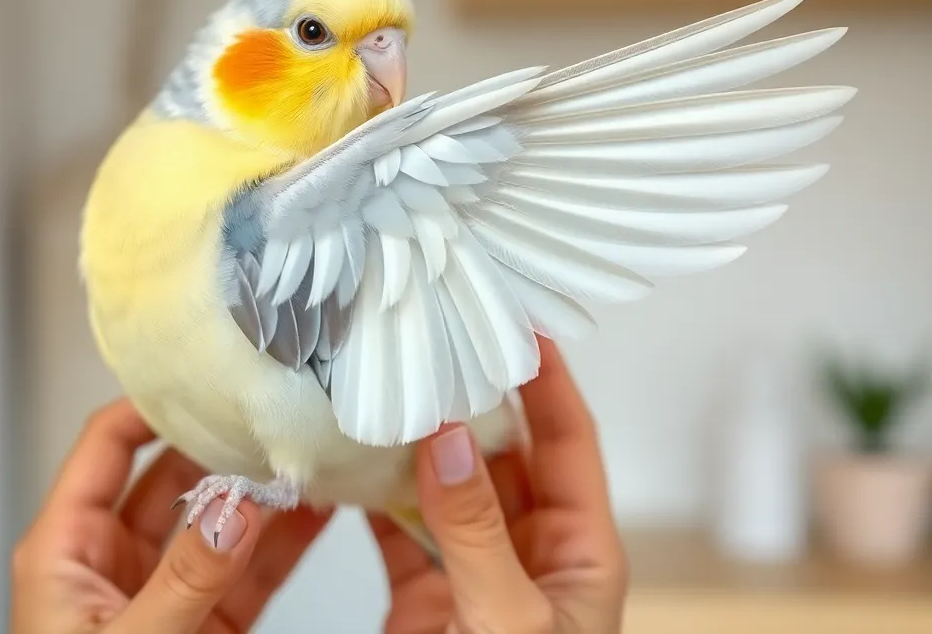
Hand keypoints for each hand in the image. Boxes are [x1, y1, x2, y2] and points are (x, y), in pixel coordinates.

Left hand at [11, 400, 333, 632]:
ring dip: (259, 491)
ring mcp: (158, 591)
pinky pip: (241, 569)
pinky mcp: (200, 623)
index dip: (152, 404)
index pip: (106, 445)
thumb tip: (235, 504)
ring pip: (213, 520)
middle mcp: (108, 560)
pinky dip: (279, 542)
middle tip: (273, 410)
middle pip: (169, 475)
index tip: (208, 374)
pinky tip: (316, 513)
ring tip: (308, 452)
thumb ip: (186, 578)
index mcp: (64, 551)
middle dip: (222, 445)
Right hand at [369, 337, 628, 632]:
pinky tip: (352, 460)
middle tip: (435, 346)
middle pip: (502, 455)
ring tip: (385, 389)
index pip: (569, 442)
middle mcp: (529, 556)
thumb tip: (447, 439)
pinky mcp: (424, 598)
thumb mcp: (511, 617)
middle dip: (470, 403)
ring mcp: (474, 575)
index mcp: (580, 554)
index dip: (548, 381)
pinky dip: (373, 496)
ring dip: (416, 447)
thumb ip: (476, 529)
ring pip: (445, 489)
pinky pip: (398, 529)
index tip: (520, 326)